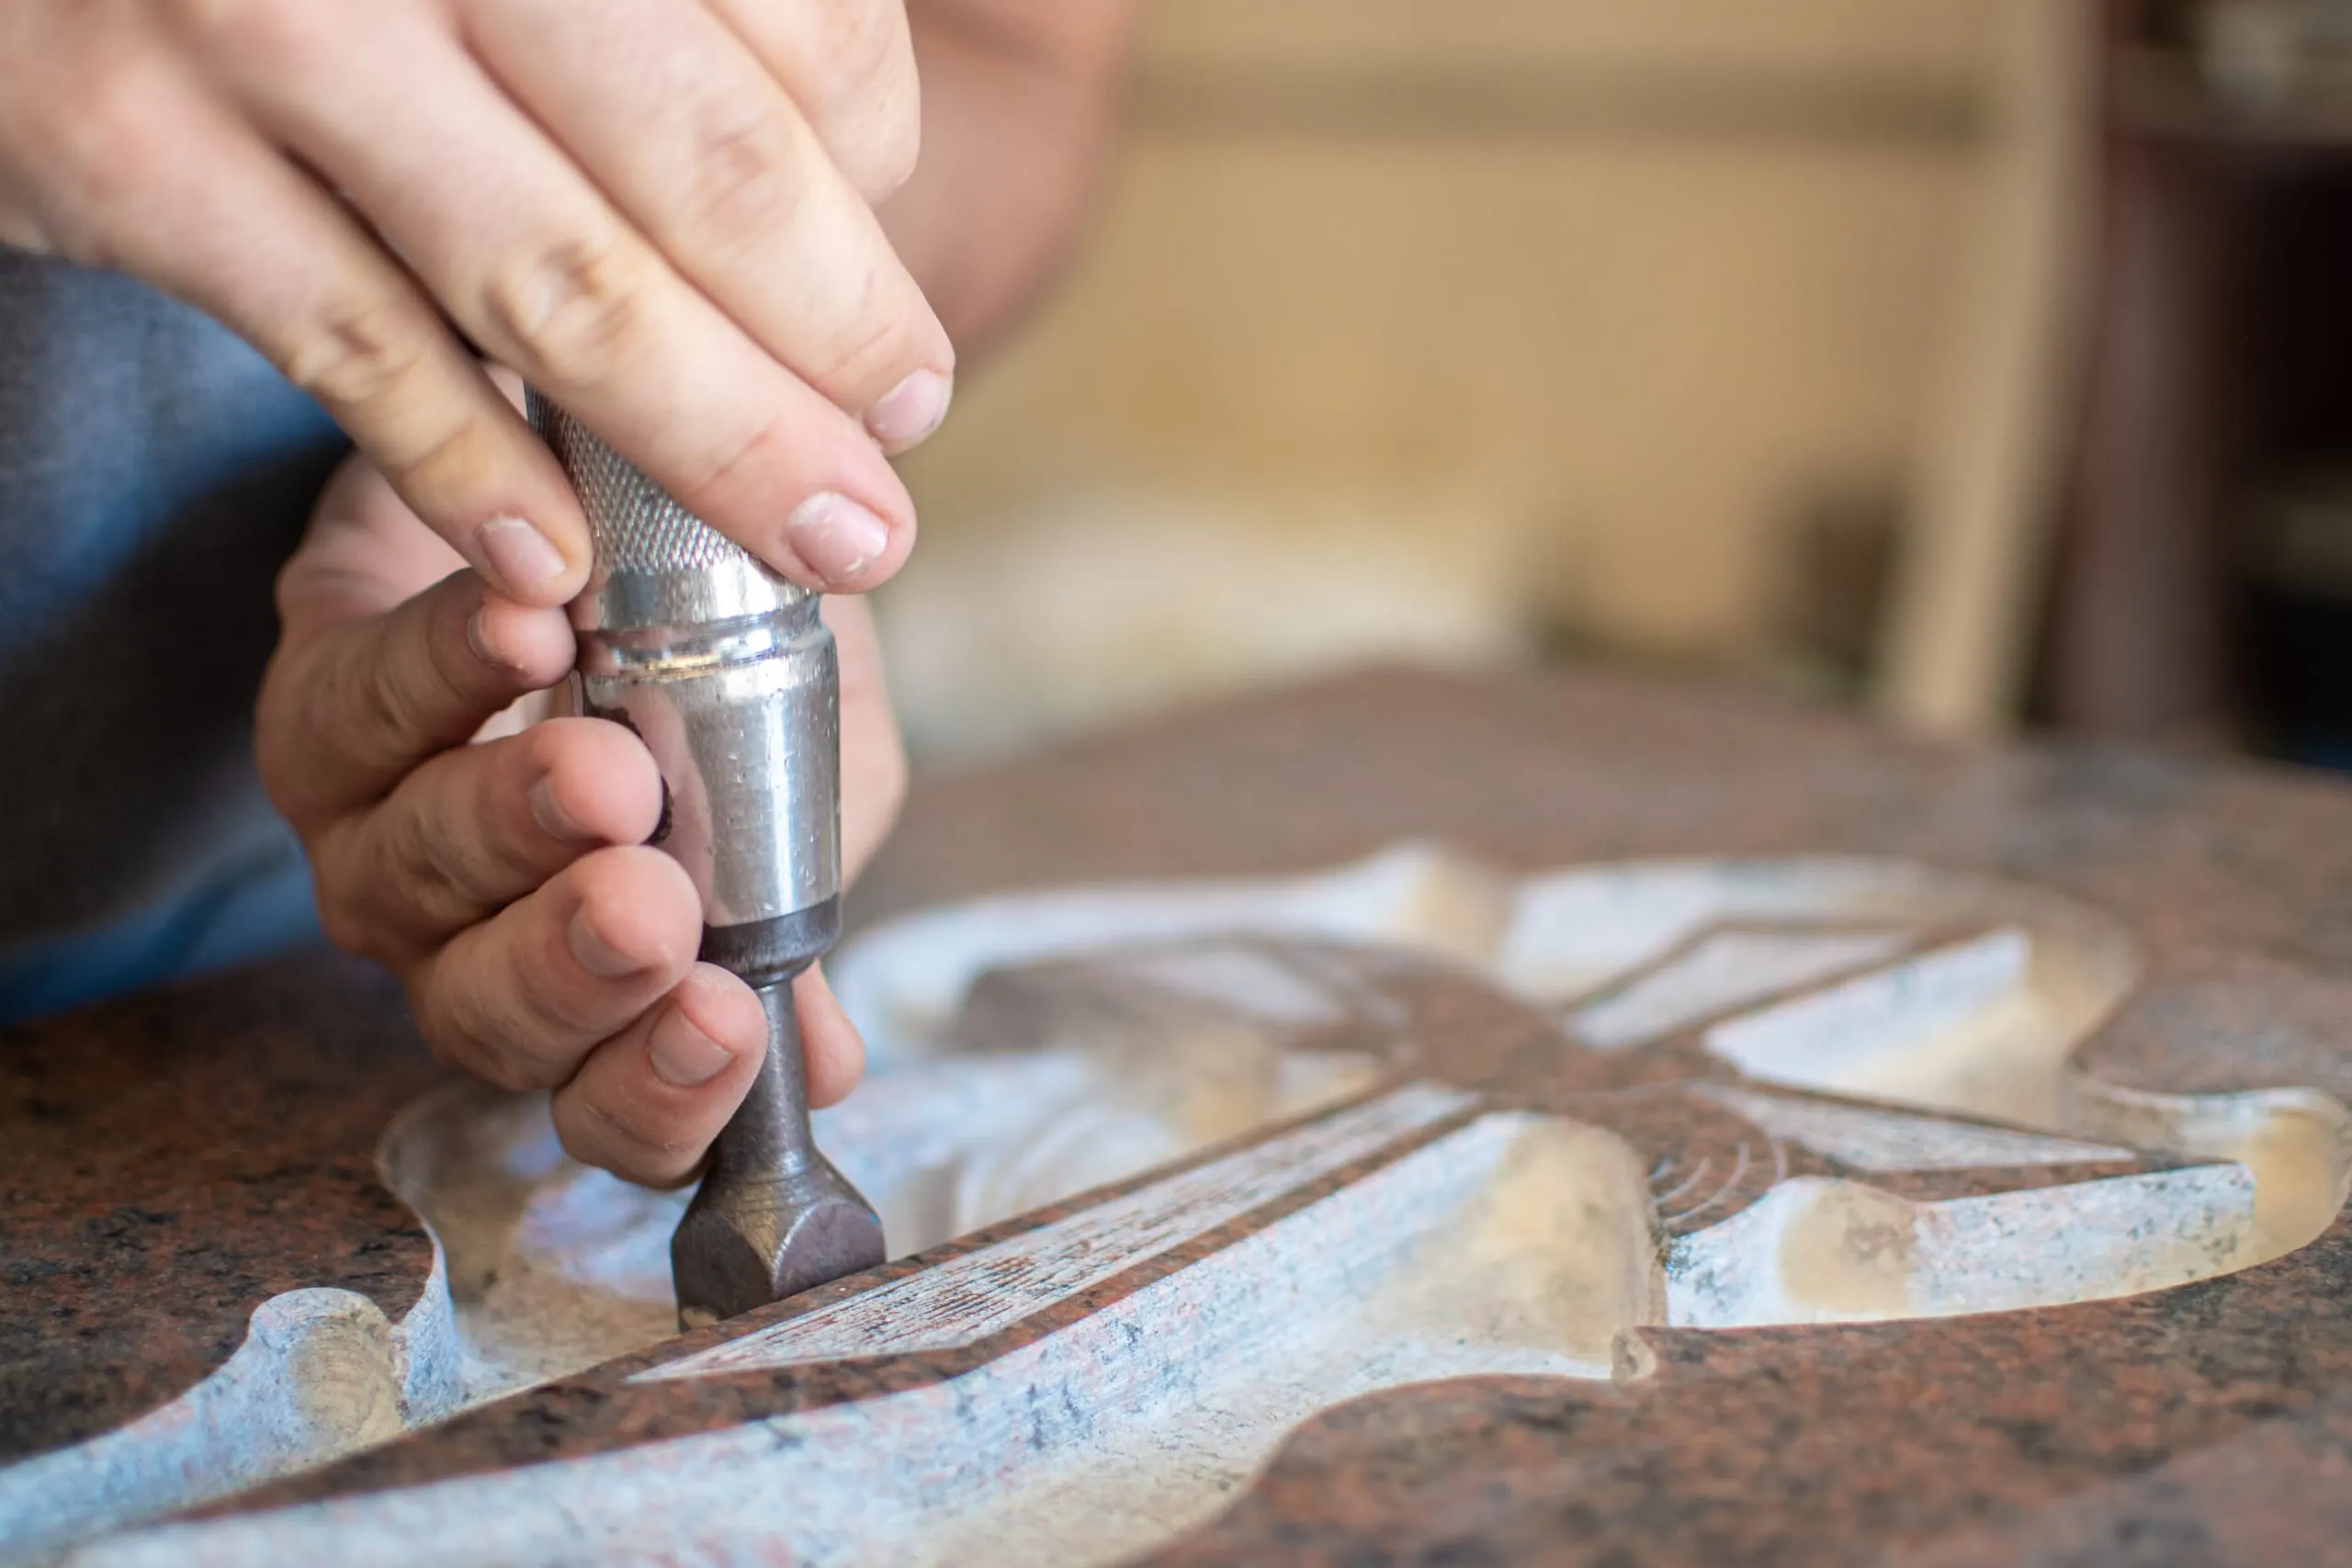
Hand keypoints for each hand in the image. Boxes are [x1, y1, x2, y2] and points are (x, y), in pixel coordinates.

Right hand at [0, 0, 946, 606]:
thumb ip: (661, 11)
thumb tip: (858, 169)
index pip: (806, 31)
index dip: (879, 182)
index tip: (891, 292)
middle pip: (708, 175)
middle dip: (838, 345)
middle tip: (903, 447)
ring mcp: (262, 25)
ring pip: (560, 287)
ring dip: (718, 443)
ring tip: (824, 536)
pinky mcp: (127, 152)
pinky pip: (362, 354)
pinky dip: (480, 480)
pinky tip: (566, 565)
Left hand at [257, 454, 907, 1184]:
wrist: (614, 496)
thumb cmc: (711, 656)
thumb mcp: (790, 776)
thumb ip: (794, 906)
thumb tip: (824, 1059)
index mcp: (591, 994)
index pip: (613, 1109)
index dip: (665, 1093)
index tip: (733, 1020)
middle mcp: (465, 946)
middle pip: (486, 1011)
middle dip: (570, 967)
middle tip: (648, 908)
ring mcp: (374, 837)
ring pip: (415, 871)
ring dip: (510, 826)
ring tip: (604, 769)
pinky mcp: (315, 705)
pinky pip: (358, 706)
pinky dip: (445, 667)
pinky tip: (530, 625)